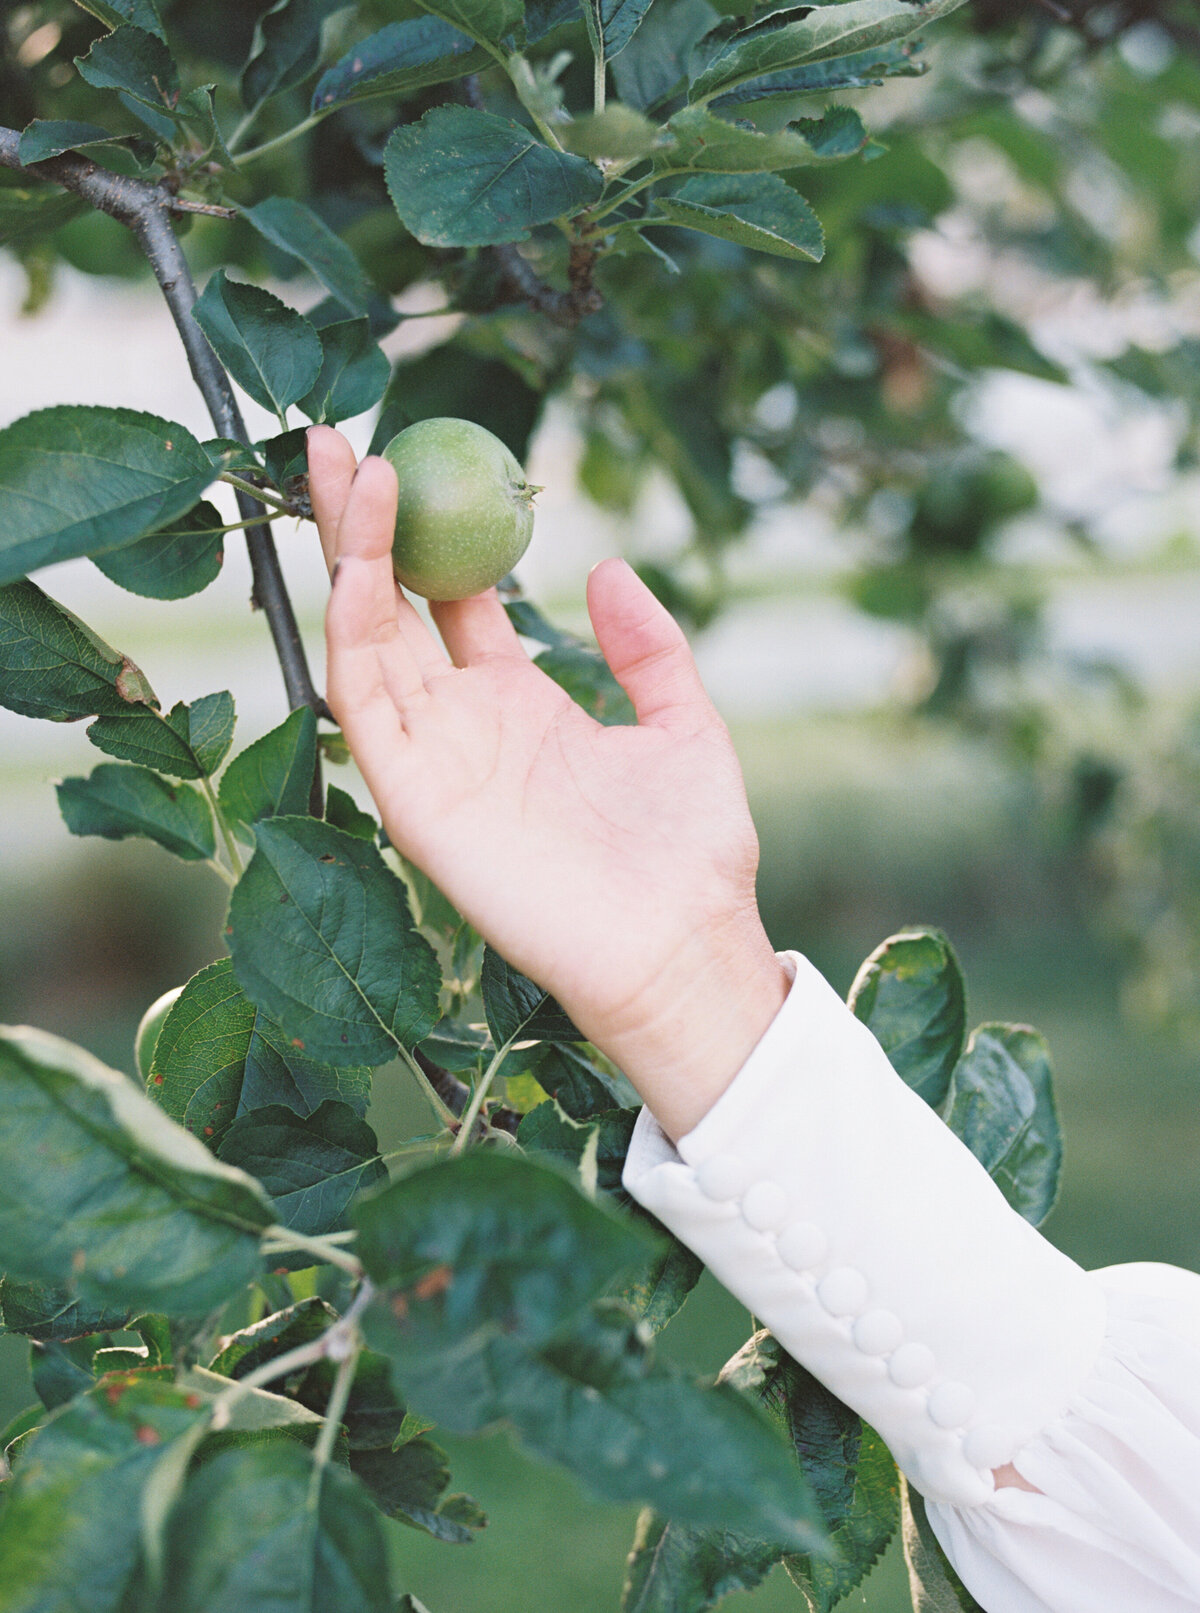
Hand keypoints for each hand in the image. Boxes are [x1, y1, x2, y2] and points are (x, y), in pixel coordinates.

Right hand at [308, 426, 788, 1139]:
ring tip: (346, 467)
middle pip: (396, 607)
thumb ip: (647, 648)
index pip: (454, 605)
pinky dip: (354, 631)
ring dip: (350, 556)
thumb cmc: (688, 851)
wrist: (680, 944)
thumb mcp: (684, 724)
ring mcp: (433, 758)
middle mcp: (464, 725)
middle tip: (345, 442)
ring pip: (368, 639)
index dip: (434, 535)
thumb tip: (608, 569)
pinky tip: (358, 566)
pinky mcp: (413, 798)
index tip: (423, 460)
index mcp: (521, 705)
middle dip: (367, 526)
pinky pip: (366, 705)